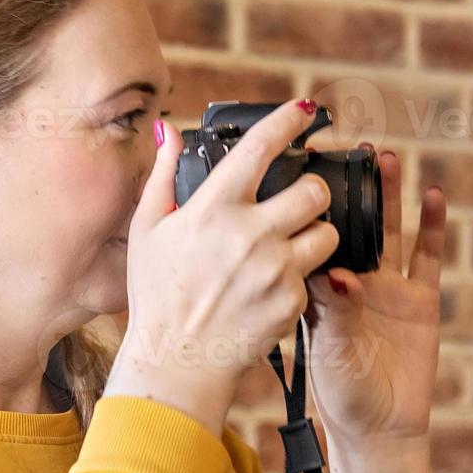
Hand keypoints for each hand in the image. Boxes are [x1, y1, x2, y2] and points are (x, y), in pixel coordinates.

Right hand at [107, 100, 340, 437]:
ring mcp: (275, 269)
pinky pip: (312, 276)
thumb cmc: (156, 296)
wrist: (175, 361)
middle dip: (313, 192)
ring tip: (288, 249)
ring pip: (326, 233)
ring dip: (314, 236)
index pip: (262, 148)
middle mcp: (249, 233)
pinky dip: (297, 279)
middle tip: (298, 203)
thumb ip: (162, 176)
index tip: (306, 110)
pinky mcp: (292, 300)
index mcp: (213, 208)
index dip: (289, 121)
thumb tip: (168, 131)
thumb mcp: (146, 230)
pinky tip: (269, 291)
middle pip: (314, 191)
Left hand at [303, 148, 445, 472]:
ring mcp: (387, 287)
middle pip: (346, 224)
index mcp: (314, 290)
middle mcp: (349, 281)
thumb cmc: (340, 394)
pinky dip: (432, 227)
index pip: (304, 237)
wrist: (379, 428)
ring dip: (385, 195)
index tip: (294, 169)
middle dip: (343, 188)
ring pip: (386, 230)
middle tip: (341, 148)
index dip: (302, 207)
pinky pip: (427, 256)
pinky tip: (433, 195)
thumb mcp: (327, 351)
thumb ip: (331, 311)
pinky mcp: (421, 299)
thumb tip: (329, 273)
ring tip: (381, 156)